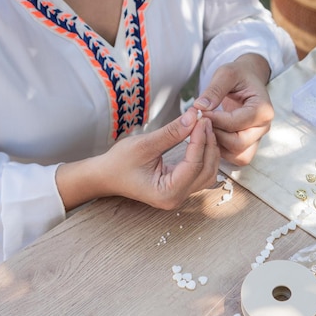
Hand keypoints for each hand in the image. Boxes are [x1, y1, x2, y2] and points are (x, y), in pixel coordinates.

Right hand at [57, 107, 219, 210]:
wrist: (106, 176)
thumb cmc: (119, 162)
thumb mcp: (144, 144)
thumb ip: (171, 133)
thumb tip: (194, 117)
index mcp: (167, 193)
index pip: (193, 164)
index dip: (200, 139)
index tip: (202, 118)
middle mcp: (177, 198)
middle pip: (206, 171)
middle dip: (208, 144)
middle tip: (205, 119)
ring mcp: (180, 195)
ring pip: (208, 173)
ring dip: (209, 150)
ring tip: (204, 127)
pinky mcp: (181, 188)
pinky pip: (201, 173)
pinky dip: (204, 156)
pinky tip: (202, 138)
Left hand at [194, 53, 272, 165]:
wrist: (247, 80)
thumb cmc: (238, 76)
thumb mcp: (225, 74)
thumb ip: (214, 90)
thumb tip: (200, 107)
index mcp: (263, 109)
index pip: (236, 122)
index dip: (214, 119)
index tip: (199, 111)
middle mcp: (264, 127)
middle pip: (238, 143)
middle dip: (215, 134)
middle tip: (201, 122)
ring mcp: (257, 138)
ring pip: (238, 154)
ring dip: (218, 145)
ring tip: (206, 128)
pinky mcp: (250, 145)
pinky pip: (236, 158)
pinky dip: (222, 151)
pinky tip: (212, 136)